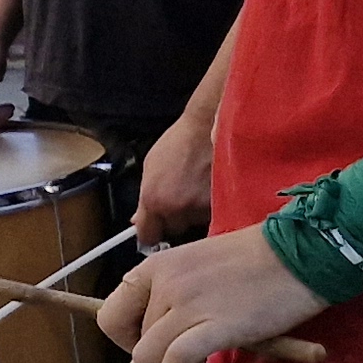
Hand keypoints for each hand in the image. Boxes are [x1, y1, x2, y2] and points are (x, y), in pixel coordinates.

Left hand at [98, 228, 326, 362]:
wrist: (301, 252)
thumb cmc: (256, 259)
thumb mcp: (197, 264)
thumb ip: (171, 290)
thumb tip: (155, 326)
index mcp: (156, 266)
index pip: (110, 315)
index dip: (126, 337)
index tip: (152, 341)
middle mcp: (164, 284)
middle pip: (132, 341)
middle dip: (155, 354)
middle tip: (184, 351)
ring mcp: (187, 304)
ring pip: (147, 358)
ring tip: (196, 359)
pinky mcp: (214, 326)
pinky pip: (175, 362)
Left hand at [133, 109, 217, 243]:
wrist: (210, 127)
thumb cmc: (180, 142)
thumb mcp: (151, 167)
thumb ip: (145, 198)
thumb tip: (138, 220)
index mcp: (153, 200)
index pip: (148, 236)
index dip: (151, 234)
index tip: (154, 233)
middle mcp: (177, 209)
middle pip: (174, 230)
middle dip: (176, 219)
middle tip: (182, 198)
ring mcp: (202, 209)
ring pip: (196, 223)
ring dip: (196, 212)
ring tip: (200, 188)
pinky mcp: (223, 205)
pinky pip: (214, 215)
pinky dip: (213, 207)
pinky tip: (213, 190)